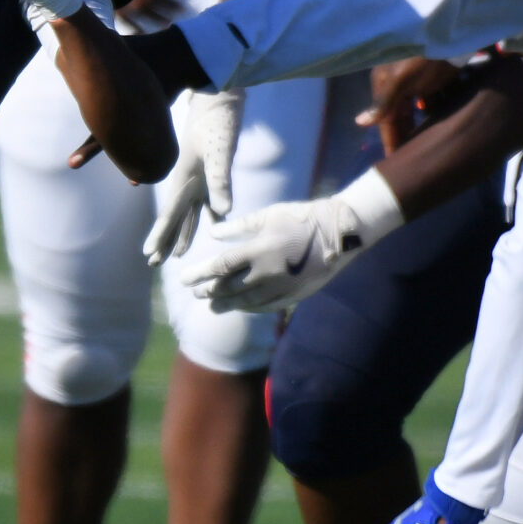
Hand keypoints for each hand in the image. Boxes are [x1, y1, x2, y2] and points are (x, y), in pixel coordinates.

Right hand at [142, 87, 243, 263]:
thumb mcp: (221, 150)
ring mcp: (199, 176)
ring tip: (176, 254)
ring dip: (184, 232)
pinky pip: (209, 199)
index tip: (149, 256)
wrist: (222, 95)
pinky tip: (216, 224)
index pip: (169, 213)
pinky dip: (210, 214)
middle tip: (152, 263)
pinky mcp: (213, 170)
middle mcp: (188, 178)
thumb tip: (224, 213)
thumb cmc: (220, 119)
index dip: (159, 235)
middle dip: (164, 240)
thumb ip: (221, 181)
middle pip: (174, 216)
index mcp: (184, 176)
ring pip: (190, 211)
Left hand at [178, 168, 403, 312]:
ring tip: (212, 306)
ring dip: (226, 304)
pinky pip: (265, 307)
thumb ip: (238, 228)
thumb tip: (212, 235)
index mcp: (257, 251)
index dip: (199, 275)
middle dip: (210, 292)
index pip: (220, 267)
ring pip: (245, 302)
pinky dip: (248, 308)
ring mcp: (280, 288)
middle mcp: (266, 274)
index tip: (183, 279)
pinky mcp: (293, 296)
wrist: (338, 234)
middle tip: (196, 294)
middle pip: (229, 289)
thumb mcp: (268, 215)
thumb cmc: (300, 218)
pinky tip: (240, 307)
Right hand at [360, 57, 461, 153]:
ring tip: (424, 147)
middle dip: (404, 136)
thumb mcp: (400, 79)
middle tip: (409, 159)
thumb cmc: (422, 58)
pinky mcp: (435, 82)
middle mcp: (399, 85)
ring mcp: (417, 83)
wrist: (451, 36)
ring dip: (419, 126)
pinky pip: (433, 103)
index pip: (385, 119)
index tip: (392, 160)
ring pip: (415, 111)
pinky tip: (442, 126)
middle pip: (400, 117)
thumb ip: (383, 102)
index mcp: (386, 85)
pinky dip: (435, 113)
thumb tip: (359, 123)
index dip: (389, 140)